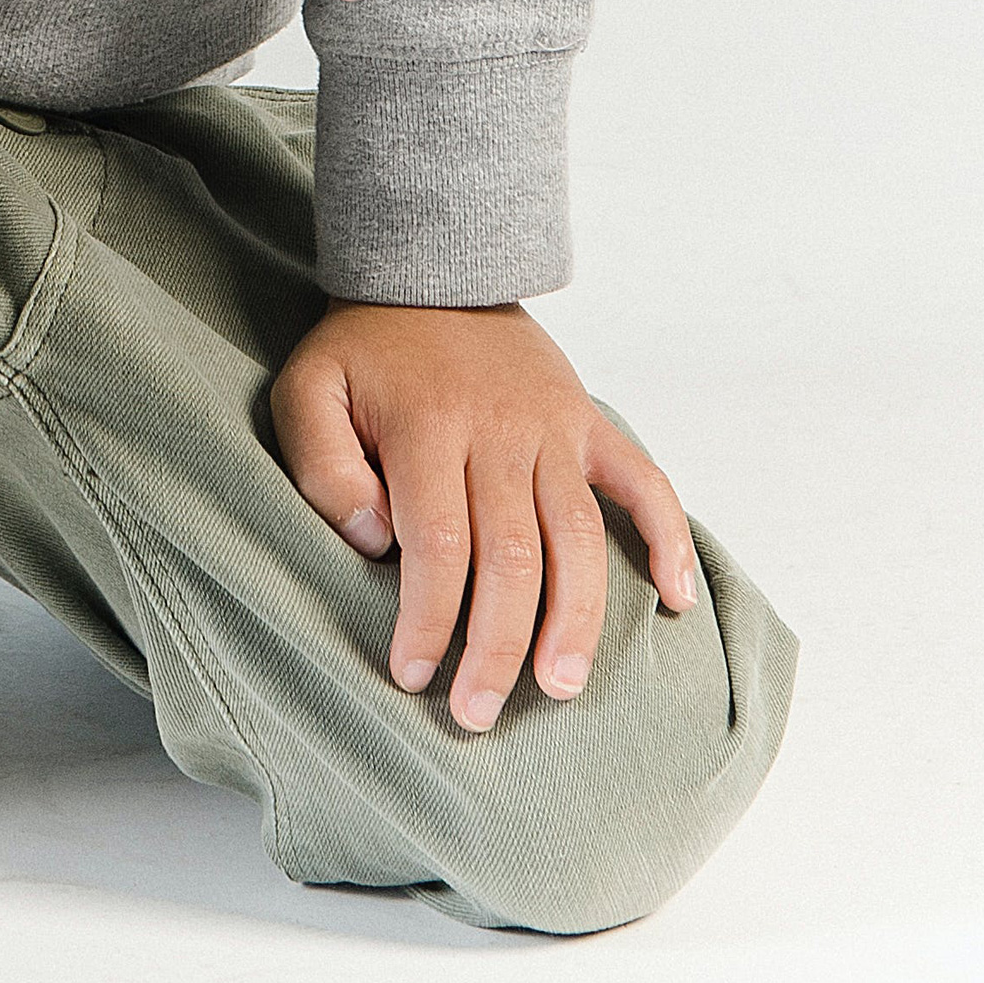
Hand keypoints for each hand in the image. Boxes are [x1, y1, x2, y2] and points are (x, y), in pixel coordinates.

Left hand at [270, 301, 698, 723]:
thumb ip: (322, 465)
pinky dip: (668, 537)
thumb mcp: (308, 389)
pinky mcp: (587, 422)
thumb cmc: (362, 349)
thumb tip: (370, 540)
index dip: (429, 619)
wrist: (431, 270)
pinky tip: (675, 599)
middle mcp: (501, 431)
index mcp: (429, 427)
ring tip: (560, 687)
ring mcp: (554, 427)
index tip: (412, 673)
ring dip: (576, 619)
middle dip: (497, 646)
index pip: (437, 546)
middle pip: (512, 557)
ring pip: (578, 536)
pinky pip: (643, 481)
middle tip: (477, 712)